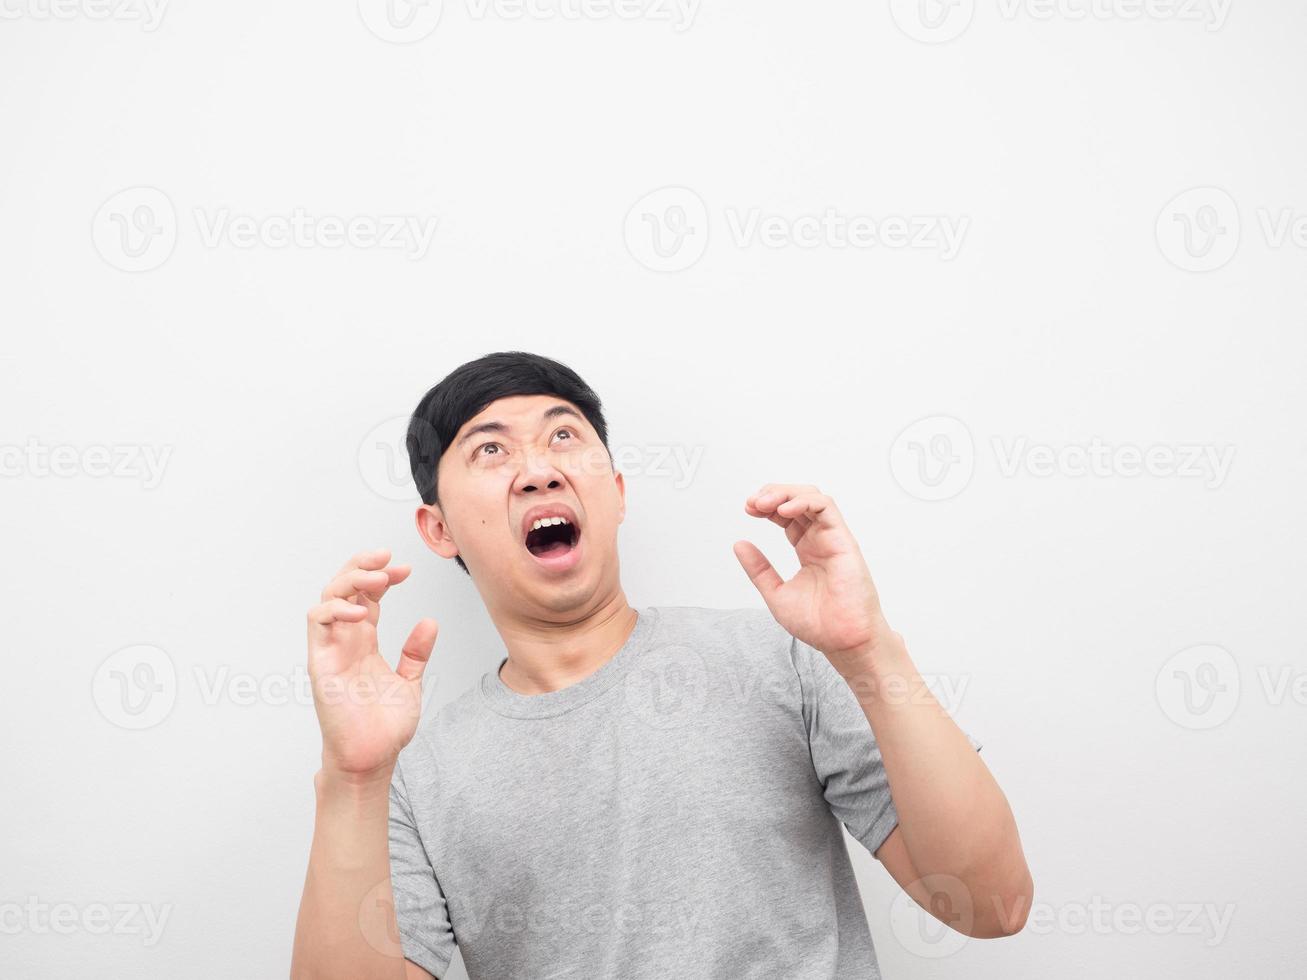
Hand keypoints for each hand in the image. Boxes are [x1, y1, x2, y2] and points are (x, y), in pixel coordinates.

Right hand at [306, 548, 436, 777]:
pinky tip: (362, 610)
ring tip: (378, 576)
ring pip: (328, 597)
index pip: (368, 595)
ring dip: (350, 580)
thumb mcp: (410, 682)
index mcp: (365, 642)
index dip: (384, 577)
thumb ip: (416, 653)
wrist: (372, 758)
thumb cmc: (385, 727)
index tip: (406, 569)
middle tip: (387, 556)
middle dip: (363, 565)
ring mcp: (331, 649)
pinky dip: (336, 608)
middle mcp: (346, 640)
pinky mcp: (320, 662)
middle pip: (344, 588)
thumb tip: (430, 622)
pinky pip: (317, 623)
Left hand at [733, 484, 892, 677]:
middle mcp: (820, 540)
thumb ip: (759, 569)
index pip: (786, 515)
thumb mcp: (776, 593)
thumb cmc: (818, 624)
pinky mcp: (844, 541)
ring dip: (786, 493)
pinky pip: (826, 508)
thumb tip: (739, 545)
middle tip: (752, 503)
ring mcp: (832, 538)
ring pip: (812, 498)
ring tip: (764, 503)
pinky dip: (804, 501)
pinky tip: (784, 510)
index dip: (766, 506)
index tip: (748, 509)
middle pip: (798, 501)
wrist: (841, 641)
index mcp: (807, 549)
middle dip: (773, 494)